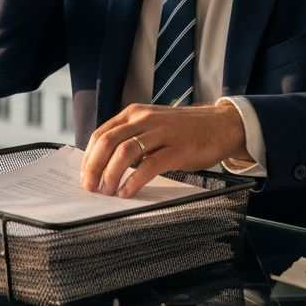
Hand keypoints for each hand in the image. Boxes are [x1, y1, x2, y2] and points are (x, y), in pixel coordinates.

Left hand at [80, 103, 248, 197]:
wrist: (221, 124)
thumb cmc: (183, 131)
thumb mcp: (152, 125)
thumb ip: (131, 136)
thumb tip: (103, 163)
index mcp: (134, 114)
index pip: (101, 134)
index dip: (88, 157)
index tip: (84, 175)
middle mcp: (144, 119)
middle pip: (108, 142)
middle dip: (93, 167)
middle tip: (90, 187)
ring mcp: (161, 133)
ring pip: (125, 152)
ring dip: (111, 174)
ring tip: (107, 191)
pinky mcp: (178, 149)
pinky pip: (149, 165)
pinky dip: (134, 181)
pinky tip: (127, 192)